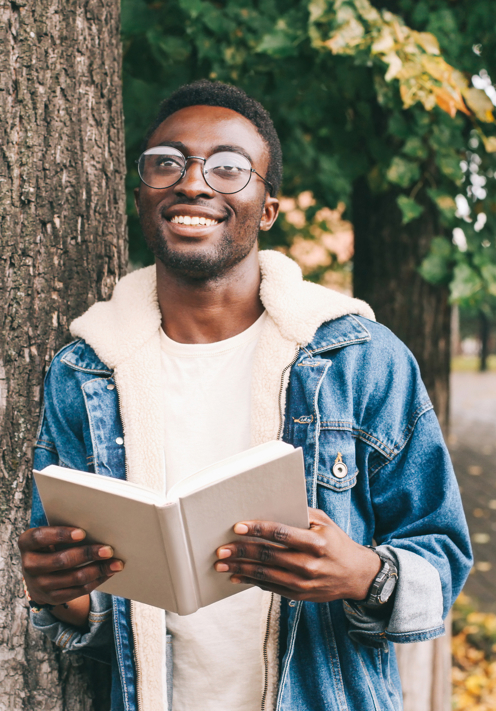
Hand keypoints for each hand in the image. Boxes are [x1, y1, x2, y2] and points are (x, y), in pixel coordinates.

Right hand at [18, 526, 123, 607]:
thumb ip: (64, 530)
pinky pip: (79, 590)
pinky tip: (108, 572)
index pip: (41, 537)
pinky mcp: (52, 598)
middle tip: (108, 549)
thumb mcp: (49, 536)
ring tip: (116, 563)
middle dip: (88, 554)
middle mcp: (29, 565)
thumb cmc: (49, 546)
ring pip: (74, 578)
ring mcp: (40, 585)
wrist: (37, 576)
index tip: (82, 533)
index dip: (61, 535)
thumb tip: (97, 526)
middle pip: (62, 560)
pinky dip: (97, 580)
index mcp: (26, 543)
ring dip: (98, 570)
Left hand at [214, 508, 380, 602]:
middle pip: (268, 556)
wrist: (357, 576)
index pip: (281, 533)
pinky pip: (270, 587)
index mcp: (316, 542)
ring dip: (241, 569)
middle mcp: (309, 564)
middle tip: (221, 549)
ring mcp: (304, 582)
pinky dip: (251, 581)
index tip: (238, 527)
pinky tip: (237, 576)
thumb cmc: (337, 543)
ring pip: (265, 574)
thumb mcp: (325, 522)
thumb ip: (301, 513)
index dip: (258, 530)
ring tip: (222, 564)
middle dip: (242, 552)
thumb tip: (273, 504)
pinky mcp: (299, 595)